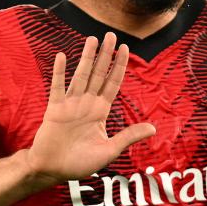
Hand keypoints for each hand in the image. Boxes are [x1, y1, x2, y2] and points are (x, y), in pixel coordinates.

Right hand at [26, 32, 155, 184]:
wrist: (53, 170)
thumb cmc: (80, 163)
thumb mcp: (109, 150)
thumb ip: (129, 136)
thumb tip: (153, 128)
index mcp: (100, 112)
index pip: (112, 83)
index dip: (119, 66)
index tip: (126, 48)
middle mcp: (86, 104)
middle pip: (98, 74)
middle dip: (105, 55)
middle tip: (111, 35)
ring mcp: (70, 105)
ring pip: (80, 76)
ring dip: (86, 57)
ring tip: (92, 39)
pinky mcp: (54, 109)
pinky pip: (57, 87)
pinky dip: (59, 72)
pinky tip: (61, 56)